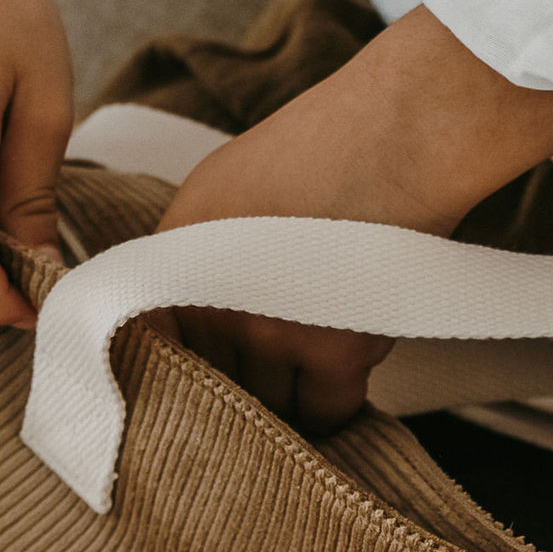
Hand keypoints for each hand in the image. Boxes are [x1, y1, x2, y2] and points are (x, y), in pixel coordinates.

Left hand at [151, 6, 552, 433]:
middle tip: (271, 370)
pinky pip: (323, 415)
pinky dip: (334, 407)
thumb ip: (191, 254)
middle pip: (217, 387)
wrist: (394, 136)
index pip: (158, 351)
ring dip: (290, 395)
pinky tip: (342, 376)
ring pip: (270, 408)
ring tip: (314, 360)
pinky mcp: (334, 354)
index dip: (188, 369)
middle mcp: (213, 300)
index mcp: (175, 256)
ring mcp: (273, 332)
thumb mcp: (220, 187)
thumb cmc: (319, 149)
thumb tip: (179, 319)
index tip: (209, 376)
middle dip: (243, 384)